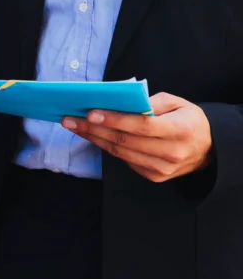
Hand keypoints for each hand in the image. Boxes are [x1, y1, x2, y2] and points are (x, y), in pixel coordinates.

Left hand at [62, 93, 212, 181]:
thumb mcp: (178, 103)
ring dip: (94, 138)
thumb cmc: (189, 121)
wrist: (208, 150)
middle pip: (124, 140)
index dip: (114, 119)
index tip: (90, 112)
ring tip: (74, 126)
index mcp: (179, 130)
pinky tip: (92, 135)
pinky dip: (106, 146)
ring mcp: (161, 168)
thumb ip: (152, 101)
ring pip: (120, 151)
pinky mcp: (153, 176)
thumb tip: (122, 102)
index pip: (141, 125)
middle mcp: (170, 152)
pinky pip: (124, 159)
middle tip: (70, 119)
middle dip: (93, 128)